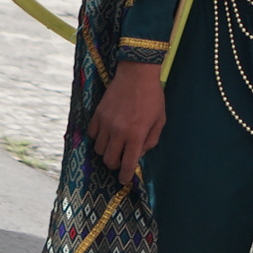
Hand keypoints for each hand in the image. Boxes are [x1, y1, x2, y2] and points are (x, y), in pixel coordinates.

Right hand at [89, 62, 168, 182]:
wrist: (137, 73)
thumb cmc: (152, 96)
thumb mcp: (160, 120)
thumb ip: (150, 140)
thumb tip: (138, 154)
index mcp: (136, 134)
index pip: (127, 164)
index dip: (125, 176)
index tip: (124, 179)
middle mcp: (119, 131)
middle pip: (109, 160)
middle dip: (115, 165)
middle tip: (121, 160)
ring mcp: (106, 123)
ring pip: (99, 149)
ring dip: (107, 151)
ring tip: (115, 144)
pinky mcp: (97, 115)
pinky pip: (92, 135)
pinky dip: (98, 138)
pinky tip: (107, 133)